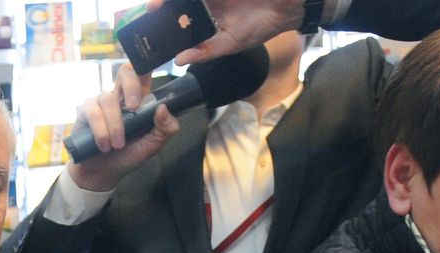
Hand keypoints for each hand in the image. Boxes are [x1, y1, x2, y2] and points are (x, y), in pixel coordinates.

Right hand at [67, 64, 180, 192]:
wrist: (103, 173)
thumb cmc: (128, 156)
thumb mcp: (152, 146)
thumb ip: (165, 129)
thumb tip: (163, 108)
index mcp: (139, 100)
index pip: (143, 73)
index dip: (146, 65)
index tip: (151, 71)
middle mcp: (120, 96)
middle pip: (125, 72)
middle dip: (131, 86)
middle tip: (134, 107)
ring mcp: (102, 101)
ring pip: (109, 100)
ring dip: (114, 126)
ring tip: (117, 146)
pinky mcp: (85, 111)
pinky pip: (93, 112)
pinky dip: (100, 130)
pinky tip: (104, 145)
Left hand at [145, 0, 295, 64]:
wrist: (287, 8)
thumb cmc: (261, 26)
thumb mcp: (231, 43)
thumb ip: (206, 51)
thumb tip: (180, 60)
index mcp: (207, 16)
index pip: (181, 17)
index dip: (166, 18)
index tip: (153, 23)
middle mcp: (208, 0)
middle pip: (181, 1)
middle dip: (166, 4)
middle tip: (152, 8)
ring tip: (161, 4)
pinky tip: (189, 1)